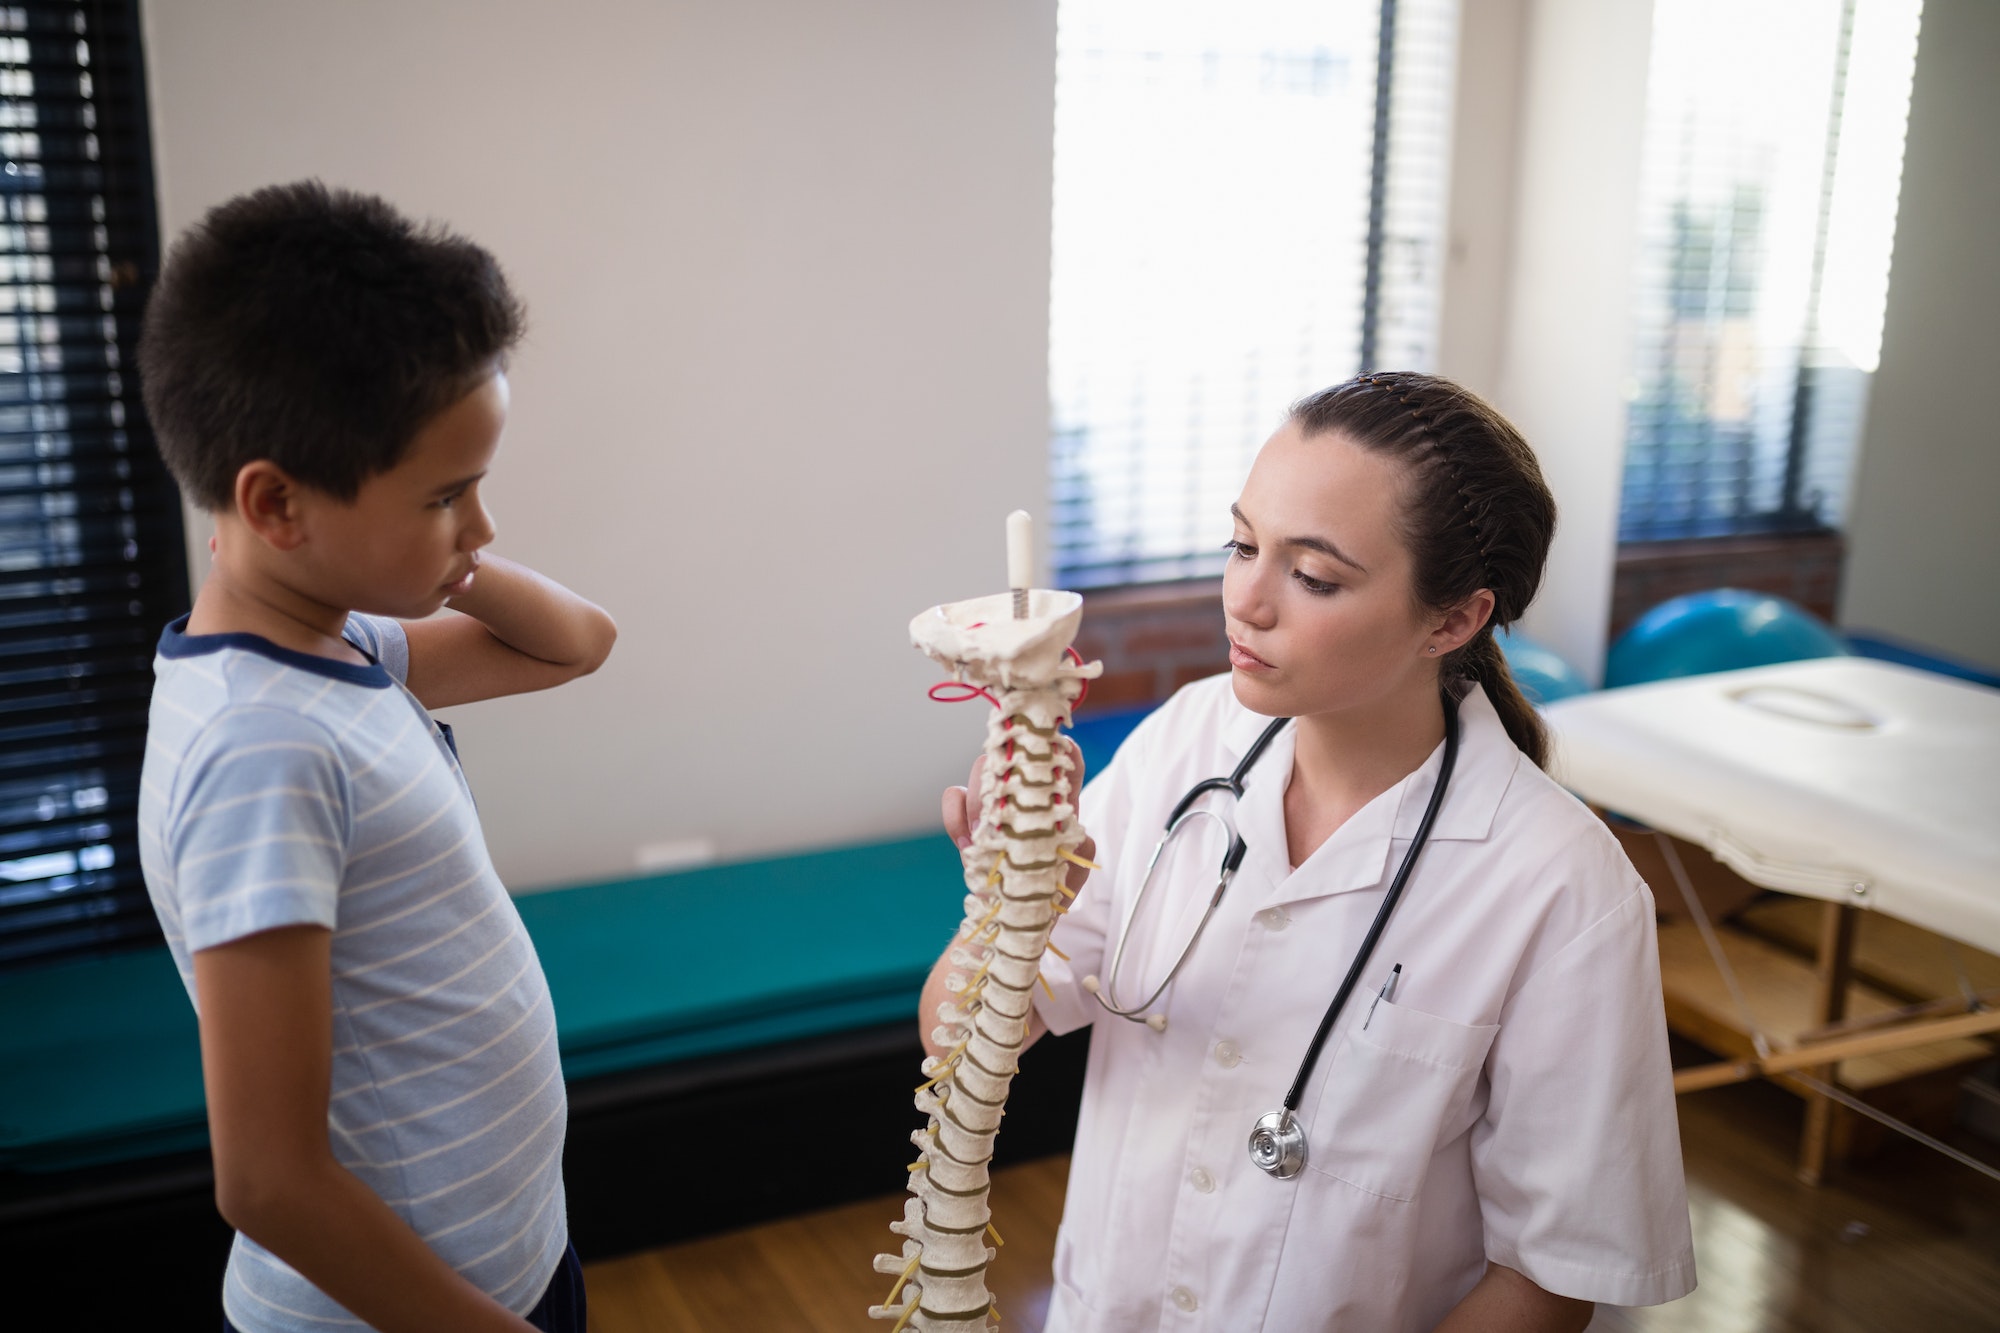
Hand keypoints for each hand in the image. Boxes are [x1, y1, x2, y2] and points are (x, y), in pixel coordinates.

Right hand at [942, 739, 1093, 897]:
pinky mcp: (968, 818)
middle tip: (1005, 814)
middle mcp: (1025, 796)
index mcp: (1058, 805)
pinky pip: (953, 795)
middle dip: (1006, 779)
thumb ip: (1080, 847)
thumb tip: (1070, 827)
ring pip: (982, 769)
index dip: (1063, 749)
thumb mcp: (1074, 869)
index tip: (1056, 748)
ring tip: (984, 837)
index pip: (1067, 764)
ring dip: (979, 803)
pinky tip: (967, 843)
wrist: (1014, 914)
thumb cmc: (1049, 889)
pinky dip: (955, 816)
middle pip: (1015, 756)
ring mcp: (995, 804)